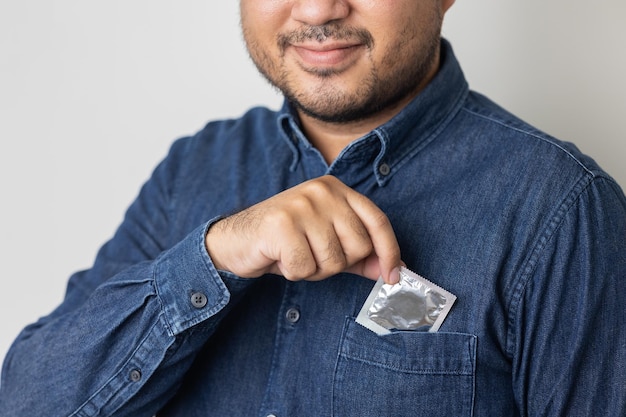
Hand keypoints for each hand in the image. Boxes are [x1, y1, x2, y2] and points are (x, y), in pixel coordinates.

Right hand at [205, 175, 400, 283]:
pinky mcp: (281, 224)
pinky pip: (305, 267)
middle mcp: (321, 191)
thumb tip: (394, 269)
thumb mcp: (327, 243)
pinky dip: (293, 273)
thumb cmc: (284, 241)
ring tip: (294, 255)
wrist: (235, 240)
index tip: (393, 276)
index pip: (377, 220)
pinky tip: (279, 258)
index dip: (389, 251)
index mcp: (336, 189)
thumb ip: (360, 255)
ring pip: (332, 261)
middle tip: (312, 256)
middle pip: (358, 246)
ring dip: (313, 270)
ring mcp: (301, 205)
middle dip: (337, 264)